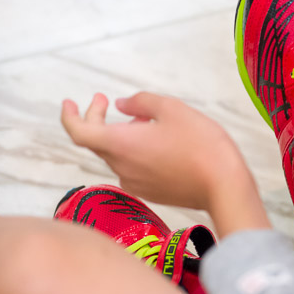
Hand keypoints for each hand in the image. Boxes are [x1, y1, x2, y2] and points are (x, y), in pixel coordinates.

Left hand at [60, 92, 250, 210]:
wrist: (224, 185)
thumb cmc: (200, 144)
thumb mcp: (172, 109)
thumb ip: (141, 103)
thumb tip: (122, 105)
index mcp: (120, 144)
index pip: (79, 133)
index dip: (70, 116)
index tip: (70, 103)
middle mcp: (121, 167)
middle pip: (97, 142)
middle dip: (98, 119)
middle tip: (107, 101)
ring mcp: (135, 183)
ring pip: (116, 155)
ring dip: (121, 136)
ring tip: (145, 122)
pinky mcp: (150, 193)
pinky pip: (132, 169)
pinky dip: (134, 152)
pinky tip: (157, 143)